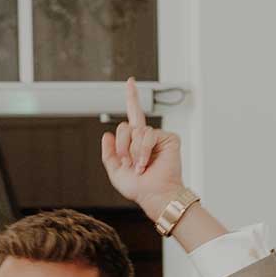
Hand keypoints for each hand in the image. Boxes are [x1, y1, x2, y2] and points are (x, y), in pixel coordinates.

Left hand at [100, 79, 183, 218]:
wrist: (154, 195)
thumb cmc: (139, 188)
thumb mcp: (115, 172)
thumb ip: (108, 154)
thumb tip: (106, 135)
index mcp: (135, 142)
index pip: (132, 116)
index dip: (131, 98)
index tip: (130, 82)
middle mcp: (146, 137)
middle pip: (125, 126)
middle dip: (122, 146)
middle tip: (128, 163)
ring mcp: (158, 137)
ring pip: (136, 131)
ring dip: (133, 152)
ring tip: (139, 166)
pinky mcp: (169, 138)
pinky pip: (148, 135)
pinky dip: (143, 151)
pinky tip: (146, 163)